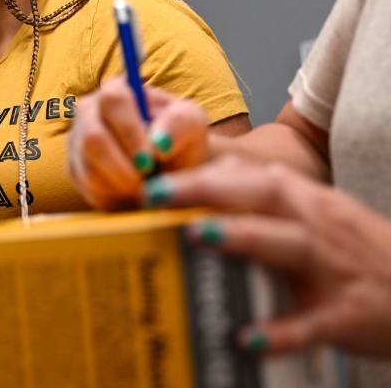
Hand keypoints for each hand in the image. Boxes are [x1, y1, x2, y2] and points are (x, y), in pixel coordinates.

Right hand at [66, 77, 208, 208]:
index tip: (151, 158)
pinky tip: (131, 190)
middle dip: (123, 166)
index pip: (112, 100)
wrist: (173, 170)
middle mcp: (89, 111)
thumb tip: (157, 143)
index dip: (129, 131)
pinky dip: (115, 195)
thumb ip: (180, 123)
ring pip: (89, 168)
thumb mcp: (192, 124)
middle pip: (92, 138)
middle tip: (147, 179)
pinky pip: (88, 188)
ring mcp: (77, 141)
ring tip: (145, 184)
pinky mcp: (75, 170)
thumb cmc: (180, 140)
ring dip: (122, 184)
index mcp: (116, 90)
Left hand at [143, 155, 390, 357]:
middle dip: (209, 190)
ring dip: (243, 238)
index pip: (251, 176)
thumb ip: (264, 198)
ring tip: (197, 236)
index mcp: (307, 202)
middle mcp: (320, 225)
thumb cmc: (358, 255)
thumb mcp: (316, 216)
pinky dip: (281, 332)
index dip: (203, 172)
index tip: (154, 174)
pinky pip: (313, 323)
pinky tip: (245, 338)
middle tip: (156, 194)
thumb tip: (209, 178)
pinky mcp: (350, 315)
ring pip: (290, 244)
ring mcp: (337, 268)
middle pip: (264, 195)